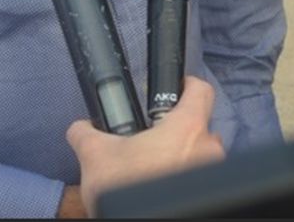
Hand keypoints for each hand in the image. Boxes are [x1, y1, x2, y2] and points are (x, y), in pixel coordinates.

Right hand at [66, 76, 224, 216]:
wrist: (138, 220)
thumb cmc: (126, 188)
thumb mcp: (95, 155)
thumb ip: (87, 132)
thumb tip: (81, 128)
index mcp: (187, 128)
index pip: (201, 90)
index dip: (186, 85)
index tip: (175, 89)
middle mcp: (207, 149)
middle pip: (199, 125)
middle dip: (177, 129)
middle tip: (153, 137)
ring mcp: (213, 173)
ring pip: (199, 153)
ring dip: (181, 154)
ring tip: (154, 164)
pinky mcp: (211, 193)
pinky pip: (200, 176)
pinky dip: (184, 175)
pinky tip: (160, 182)